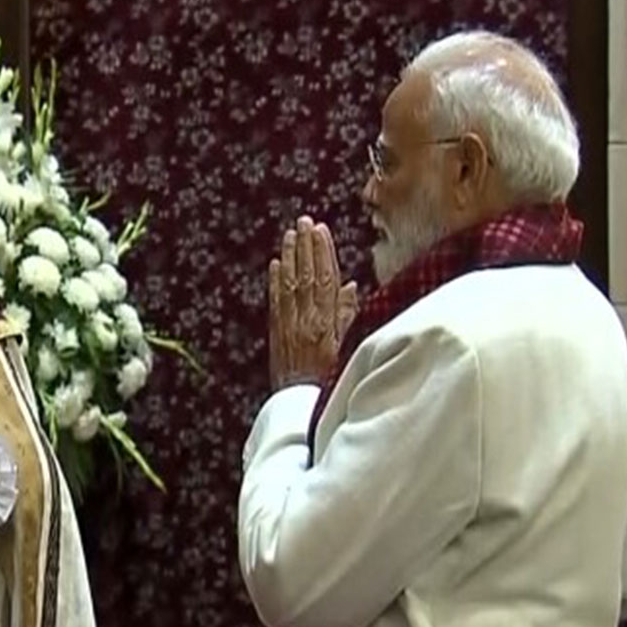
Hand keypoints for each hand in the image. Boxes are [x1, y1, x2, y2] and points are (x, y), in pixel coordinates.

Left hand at [268, 216, 345, 389]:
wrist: (302, 404)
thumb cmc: (329, 378)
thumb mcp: (346, 347)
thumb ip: (347, 315)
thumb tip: (351, 285)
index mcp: (327, 323)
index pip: (326, 279)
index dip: (323, 253)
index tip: (321, 230)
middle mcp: (307, 320)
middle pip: (307, 276)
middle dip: (306, 247)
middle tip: (304, 222)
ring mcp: (289, 325)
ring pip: (290, 285)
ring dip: (290, 258)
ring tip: (290, 235)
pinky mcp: (276, 333)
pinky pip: (276, 302)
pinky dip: (275, 281)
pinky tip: (275, 264)